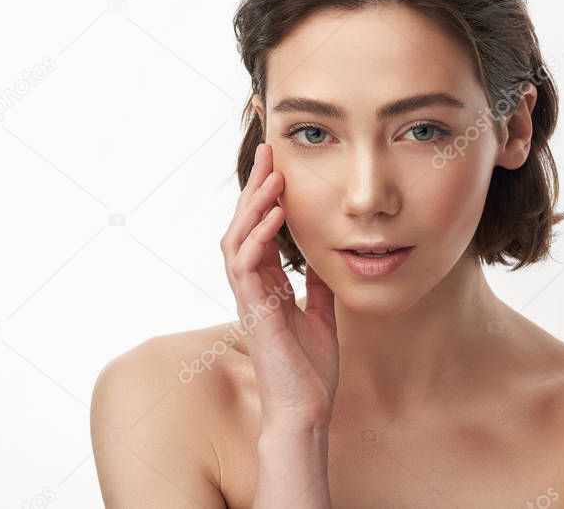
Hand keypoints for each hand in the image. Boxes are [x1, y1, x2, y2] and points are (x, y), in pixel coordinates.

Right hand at [220, 142, 338, 429]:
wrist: (306, 410)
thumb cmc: (310, 370)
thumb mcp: (320, 316)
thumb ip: (317, 287)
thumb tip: (325, 260)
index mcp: (267, 285)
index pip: (260, 230)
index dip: (266, 197)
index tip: (278, 164)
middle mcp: (252, 287)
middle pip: (244, 226)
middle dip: (255, 187)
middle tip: (268, 153)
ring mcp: (248, 298)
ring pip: (237, 239)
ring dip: (254, 205)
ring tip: (272, 175)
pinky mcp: (252, 311)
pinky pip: (246, 265)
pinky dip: (259, 237)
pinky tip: (275, 215)